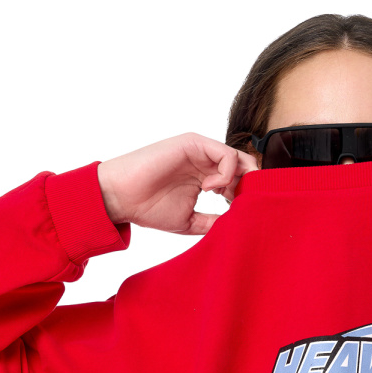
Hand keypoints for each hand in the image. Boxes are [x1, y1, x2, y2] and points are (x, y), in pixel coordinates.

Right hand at [97, 133, 258, 234]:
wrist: (121, 197)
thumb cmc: (148, 209)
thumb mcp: (190, 222)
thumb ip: (212, 222)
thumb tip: (236, 228)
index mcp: (206, 178)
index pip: (239, 180)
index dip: (247, 196)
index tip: (242, 213)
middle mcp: (205, 163)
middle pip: (244, 166)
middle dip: (250, 185)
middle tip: (243, 203)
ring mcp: (200, 152)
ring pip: (238, 157)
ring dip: (239, 179)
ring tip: (223, 196)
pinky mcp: (193, 144)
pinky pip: (225, 153)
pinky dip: (226, 172)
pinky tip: (211, 188)